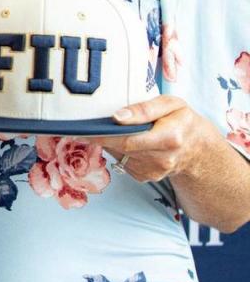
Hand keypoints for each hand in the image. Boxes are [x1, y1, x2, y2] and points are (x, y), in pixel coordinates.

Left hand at [87, 95, 214, 183]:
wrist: (197, 150)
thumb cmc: (183, 121)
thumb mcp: (171, 104)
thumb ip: (144, 109)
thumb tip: (117, 117)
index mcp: (169, 138)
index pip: (127, 140)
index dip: (103, 135)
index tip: (84, 128)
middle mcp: (161, 160)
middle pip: (120, 148)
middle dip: (102, 136)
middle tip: (86, 125)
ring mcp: (152, 172)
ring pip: (119, 155)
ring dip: (111, 143)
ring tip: (111, 128)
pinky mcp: (144, 177)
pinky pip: (122, 161)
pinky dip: (119, 150)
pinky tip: (126, 140)